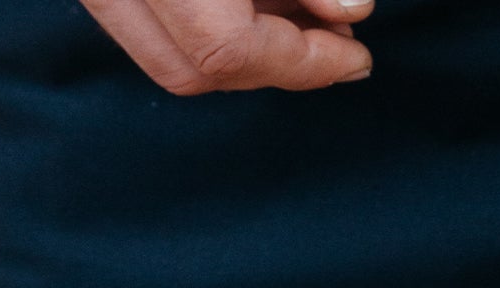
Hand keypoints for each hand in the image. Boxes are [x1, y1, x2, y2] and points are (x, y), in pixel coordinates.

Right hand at [78, 0, 372, 93]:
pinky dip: (203, 24)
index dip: (303, 61)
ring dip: (241, 51)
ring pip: (161, 51)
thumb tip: (353, 9)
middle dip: (273, 68)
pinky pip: (141, 18)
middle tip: (337, 47)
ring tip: (306, 20)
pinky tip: (258, 5)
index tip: (358, 56)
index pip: (226, 49)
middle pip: (188, 70)